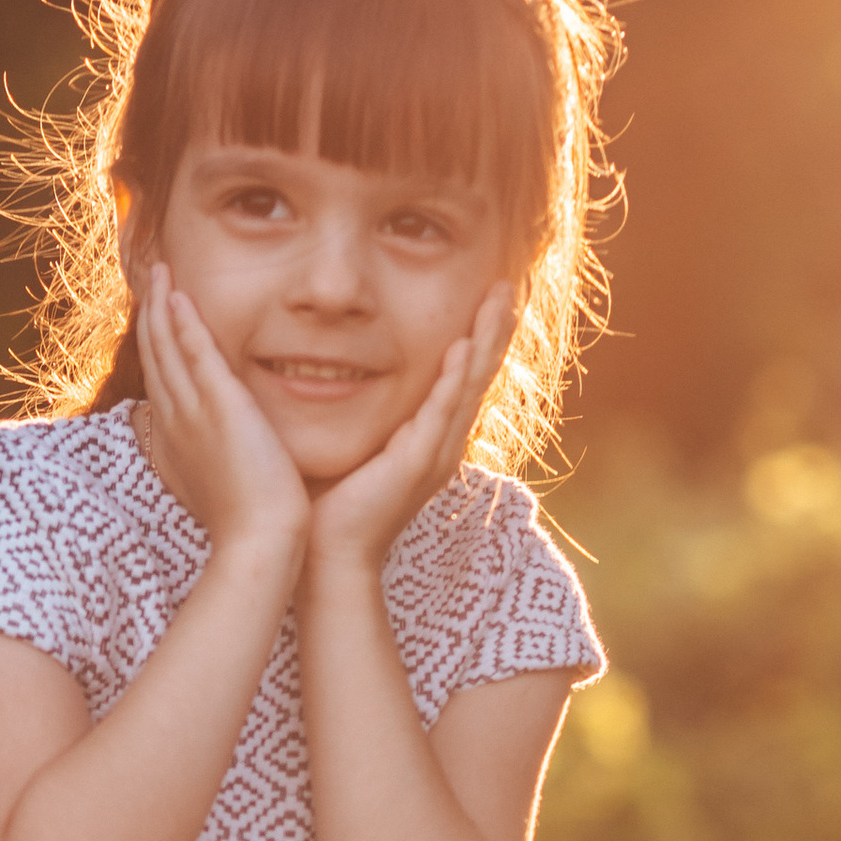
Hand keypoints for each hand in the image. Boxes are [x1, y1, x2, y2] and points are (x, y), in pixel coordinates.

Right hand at [134, 265, 309, 574]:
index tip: (157, 318)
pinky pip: (194, 351)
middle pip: (155, 357)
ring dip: (161, 305)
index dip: (156, 347)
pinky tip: (178, 292)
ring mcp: (191, 413)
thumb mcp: (223, 489)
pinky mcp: (218, 406)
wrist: (260, 544)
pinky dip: (183, 320)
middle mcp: (175, 423)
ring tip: (159, 269)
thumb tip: (219, 456)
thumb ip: (217, 463)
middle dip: (151, 316)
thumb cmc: (250, 528)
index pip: (162, 382)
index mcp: (175, 442)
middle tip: (150, 277)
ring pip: (166, 347)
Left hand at [303, 281, 517, 581]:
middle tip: (512, 283)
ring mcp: (433, 455)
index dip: (481, 337)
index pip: (463, 378)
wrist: (328, 556)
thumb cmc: (332, 504)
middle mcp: (442, 444)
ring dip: (486, 341)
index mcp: (430, 438)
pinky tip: (462, 348)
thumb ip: (360, 411)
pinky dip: (453, 380)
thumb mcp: (355, 444)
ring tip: (501, 299)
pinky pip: (440, 414)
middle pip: (479, 375)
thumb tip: (330, 368)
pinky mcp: (416, 466)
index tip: (490, 294)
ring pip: (469, 387)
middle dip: (495, 328)